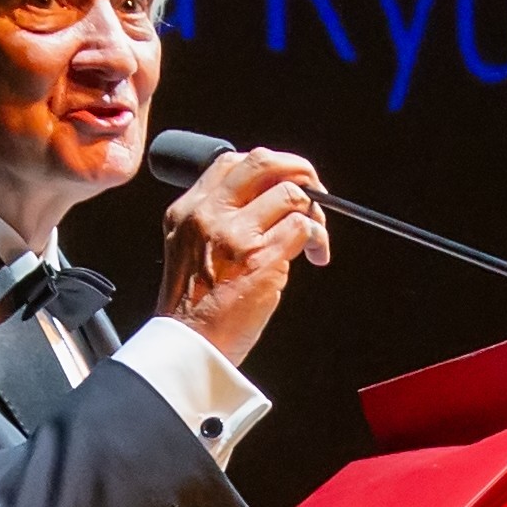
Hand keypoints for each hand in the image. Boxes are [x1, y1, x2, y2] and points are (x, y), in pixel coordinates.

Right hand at [154, 145, 331, 366]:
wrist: (188, 345)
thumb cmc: (194, 307)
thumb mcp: (187, 248)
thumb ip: (216, 221)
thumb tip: (265, 204)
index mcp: (189, 209)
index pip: (232, 161)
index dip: (268, 167)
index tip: (284, 184)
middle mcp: (209, 215)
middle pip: (263, 162)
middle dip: (298, 170)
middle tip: (314, 191)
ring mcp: (236, 235)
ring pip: (290, 193)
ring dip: (315, 212)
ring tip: (314, 237)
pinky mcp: (262, 258)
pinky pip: (303, 226)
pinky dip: (318, 238)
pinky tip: (315, 254)